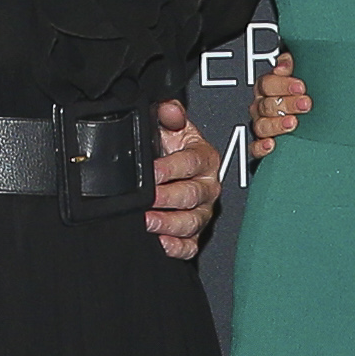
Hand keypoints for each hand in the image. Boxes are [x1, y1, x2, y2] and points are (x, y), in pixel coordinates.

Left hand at [147, 99, 218, 260]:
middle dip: (167, 198)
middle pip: (192, 195)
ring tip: (148, 222)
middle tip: (147, 199)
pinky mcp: (195, 235)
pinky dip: (176, 247)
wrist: (173, 172)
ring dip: (169, 224)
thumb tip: (168, 108)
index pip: (193, 163)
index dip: (172, 167)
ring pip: (192, 222)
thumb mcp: (170, 127)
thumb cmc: (172, 151)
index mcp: (205, 158)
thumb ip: (168, 114)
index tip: (153, 171)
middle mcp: (207, 187)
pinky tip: (160, 243)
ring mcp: (202, 212)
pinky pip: (189, 246)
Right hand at [246, 47, 309, 146]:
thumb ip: (289, 64)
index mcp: (266, 88)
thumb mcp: (298, 72)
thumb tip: (283, 64)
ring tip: (293, 123)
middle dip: (287, 104)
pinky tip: (271, 145)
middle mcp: (261, 107)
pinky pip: (254, 147)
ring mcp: (261, 125)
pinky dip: (261, 147)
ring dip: (276, 124)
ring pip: (261, 125)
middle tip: (305, 104)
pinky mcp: (261, 145)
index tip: (300, 87)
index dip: (283, 85)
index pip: (267, 84)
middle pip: (266, 105)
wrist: (309, 118)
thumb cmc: (302, 93)